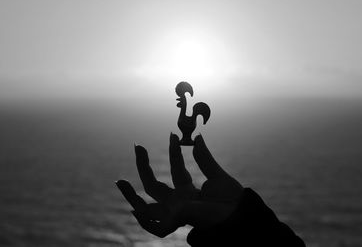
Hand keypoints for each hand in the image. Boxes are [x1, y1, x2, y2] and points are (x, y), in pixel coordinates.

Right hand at [116, 133, 242, 237]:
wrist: (240, 216)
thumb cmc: (231, 200)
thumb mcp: (217, 176)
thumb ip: (204, 158)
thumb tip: (197, 137)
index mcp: (189, 190)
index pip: (176, 170)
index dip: (173, 152)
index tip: (172, 134)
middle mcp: (179, 201)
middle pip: (154, 187)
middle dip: (144, 167)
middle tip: (137, 147)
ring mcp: (176, 213)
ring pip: (147, 207)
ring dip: (131, 196)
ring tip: (120, 181)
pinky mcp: (177, 223)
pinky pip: (156, 228)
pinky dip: (145, 221)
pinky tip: (135, 210)